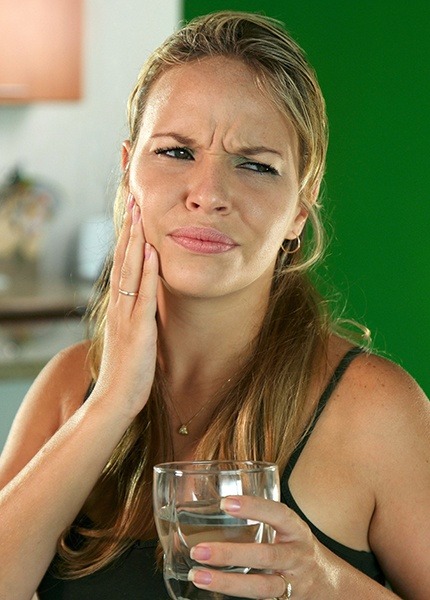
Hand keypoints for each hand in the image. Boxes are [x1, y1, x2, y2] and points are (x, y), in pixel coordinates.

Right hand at [94, 195, 158, 417]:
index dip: (127, 239)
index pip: (122, 265)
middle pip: (122, 261)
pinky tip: (150, 252)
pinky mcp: (138, 330)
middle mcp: (119, 306)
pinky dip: (146, 272)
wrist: (115, 399)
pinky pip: (143, 296)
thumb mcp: (131, 337)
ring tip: (139, 215)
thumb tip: (145, 300)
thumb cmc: (126, 371)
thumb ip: (136, 317)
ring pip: (129, 271)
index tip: (133, 215)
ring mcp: (126, 316)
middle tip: (134, 201)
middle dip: (129, 230)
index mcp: (119, 307)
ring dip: (135, 242)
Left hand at [188, 495, 326, 598]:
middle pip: (266, 556)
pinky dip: (236, 599)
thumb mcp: (288, 528)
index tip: (225, 503)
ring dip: (227, 582)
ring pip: (261, 586)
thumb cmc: (297, 547)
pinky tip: (213, 593)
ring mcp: (292, 583)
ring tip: (198, 576)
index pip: (278, 514)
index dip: (253, 507)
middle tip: (200, 550)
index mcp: (297, 531)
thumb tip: (218, 504)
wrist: (328, 584)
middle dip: (231, 554)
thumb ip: (262, 518)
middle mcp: (297, 556)